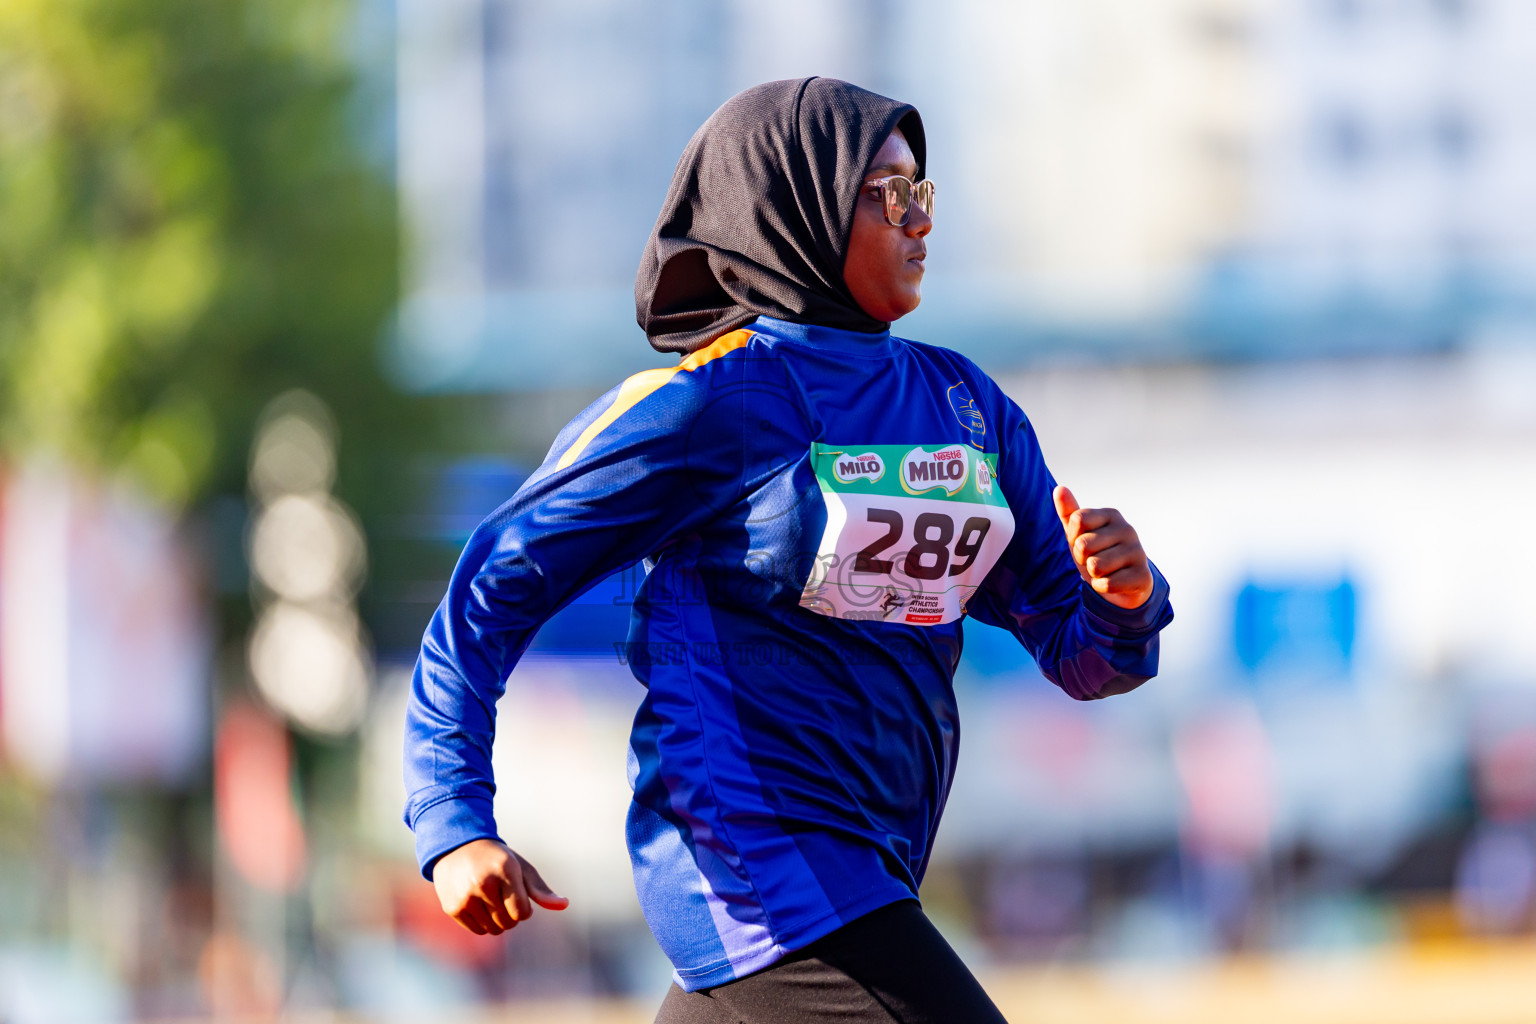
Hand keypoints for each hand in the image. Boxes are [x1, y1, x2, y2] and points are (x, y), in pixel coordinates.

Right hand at [432, 838, 568, 935]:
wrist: (456, 848)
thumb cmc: (496, 859)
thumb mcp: (520, 868)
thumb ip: (541, 890)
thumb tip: (565, 905)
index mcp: (505, 870)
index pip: (522, 912)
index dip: (524, 908)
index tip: (517, 894)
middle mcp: (483, 883)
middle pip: (509, 923)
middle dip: (511, 914)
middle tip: (503, 895)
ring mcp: (466, 897)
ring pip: (493, 929)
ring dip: (497, 920)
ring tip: (491, 898)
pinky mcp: (452, 908)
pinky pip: (478, 930)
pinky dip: (483, 923)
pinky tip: (477, 903)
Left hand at [1053, 485, 1153, 609]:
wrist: (1122, 584)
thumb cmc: (1096, 553)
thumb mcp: (1078, 533)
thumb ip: (1069, 512)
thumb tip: (1059, 489)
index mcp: (1111, 514)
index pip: (1078, 519)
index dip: (1073, 537)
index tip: (1084, 542)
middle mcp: (1128, 529)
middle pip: (1083, 545)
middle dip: (1082, 558)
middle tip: (1094, 559)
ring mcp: (1138, 552)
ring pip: (1095, 566)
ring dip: (1094, 574)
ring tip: (1105, 571)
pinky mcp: (1143, 576)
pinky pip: (1107, 584)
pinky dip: (1103, 587)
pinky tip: (1114, 582)